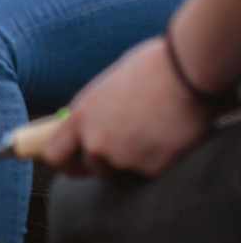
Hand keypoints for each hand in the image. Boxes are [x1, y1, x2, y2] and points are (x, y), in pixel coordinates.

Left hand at [41, 36, 215, 177]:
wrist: (187, 73)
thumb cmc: (150, 70)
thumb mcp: (107, 88)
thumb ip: (95, 113)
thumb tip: (91, 128)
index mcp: (80, 117)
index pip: (55, 155)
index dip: (66, 164)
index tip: (77, 165)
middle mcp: (96, 142)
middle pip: (95, 169)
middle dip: (109, 163)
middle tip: (129, 148)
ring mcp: (123, 158)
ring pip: (125, 172)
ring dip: (135, 161)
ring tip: (153, 131)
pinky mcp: (152, 169)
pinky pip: (151, 172)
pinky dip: (159, 160)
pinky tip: (169, 136)